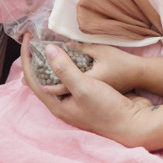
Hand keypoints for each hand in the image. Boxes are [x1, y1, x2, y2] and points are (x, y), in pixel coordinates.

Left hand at [21, 35, 154, 147]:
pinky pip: (74, 75)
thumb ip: (64, 69)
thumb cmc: (107, 109)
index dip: (27, 59)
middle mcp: (64, 103)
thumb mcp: (84, 86)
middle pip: (43, 78)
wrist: (135, 122)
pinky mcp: (90, 94)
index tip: (26, 39)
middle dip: (38, 59)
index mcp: (57, 105)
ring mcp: (77, 100)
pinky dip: (69, 63)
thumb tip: (47, 49)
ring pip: (59, 76)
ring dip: (54, 60)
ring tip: (49, 42)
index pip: (32, 79)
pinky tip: (71, 53)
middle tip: (35, 39)